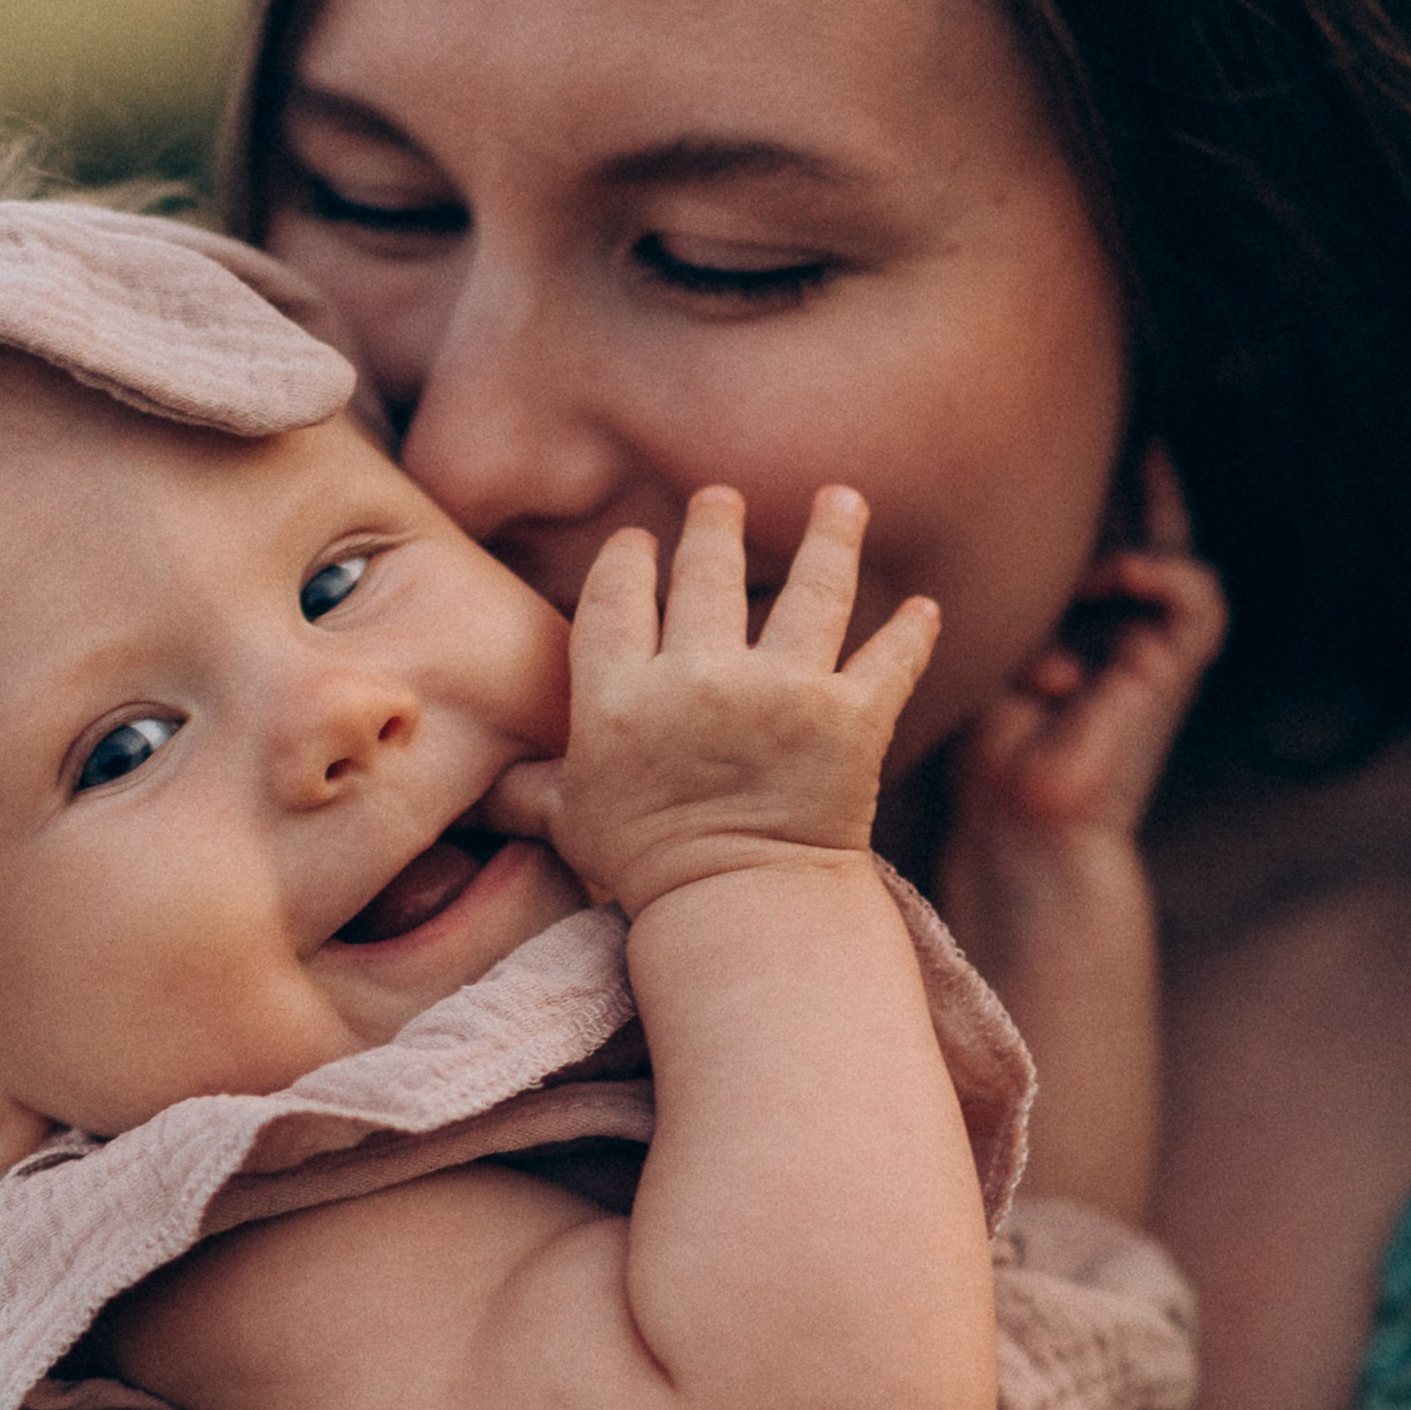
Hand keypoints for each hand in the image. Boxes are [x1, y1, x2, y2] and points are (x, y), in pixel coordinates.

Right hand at [492, 484, 941, 918]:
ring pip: (813, 588)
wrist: (741, 910)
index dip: (629, 560)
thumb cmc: (647, 869)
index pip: (619, 597)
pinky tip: (924, 607)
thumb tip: (486, 786)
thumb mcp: (570, 822)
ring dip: (829, 536)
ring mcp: (782, 691)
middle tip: (722, 500)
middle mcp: (699, 677)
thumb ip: (530, 789)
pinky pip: (889, 658)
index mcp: (622, 695)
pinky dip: (910, 632)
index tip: (641, 542)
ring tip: (840, 500)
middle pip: (708, 573)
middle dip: (715, 525)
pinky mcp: (851, 717)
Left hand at [955, 451, 1224, 867]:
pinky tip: (1120, 573)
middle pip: (1150, 533)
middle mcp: (1122, 632)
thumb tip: (964, 515)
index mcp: (1078, 626)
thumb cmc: (985, 747)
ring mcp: (1153, 650)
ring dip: (1135, 539)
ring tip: (1093, 553)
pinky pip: (1196, 598)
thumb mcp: (981, 647)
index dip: (1098, 494)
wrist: (1017, 822)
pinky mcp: (1174, 672)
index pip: (1097, 541)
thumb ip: (992, 592)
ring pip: (1177, 559)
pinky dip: (1163, 573)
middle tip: (1137, 427)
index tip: (1066, 435)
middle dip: (1143, 482)